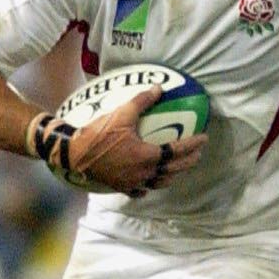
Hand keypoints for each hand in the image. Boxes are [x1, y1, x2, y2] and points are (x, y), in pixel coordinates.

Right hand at [52, 88, 208, 195]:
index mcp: (147, 157)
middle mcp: (143, 173)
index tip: (204, 138)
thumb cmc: (98, 134)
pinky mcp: (121, 188)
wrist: (74, 154)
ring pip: (159, 183)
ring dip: (172, 175)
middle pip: (173, 170)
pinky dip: (150, 186)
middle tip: (198, 154)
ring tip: (179, 168)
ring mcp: (132, 183)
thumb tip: (158, 88)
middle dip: (188, 162)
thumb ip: (142, 101)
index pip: (177, 151)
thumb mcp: (122, 114)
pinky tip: (150, 183)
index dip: (193, 145)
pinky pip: (141, 190)